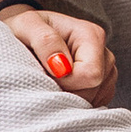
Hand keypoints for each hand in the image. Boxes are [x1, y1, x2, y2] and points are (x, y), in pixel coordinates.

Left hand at [0, 2, 117, 107]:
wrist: (24, 36)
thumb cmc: (25, 29)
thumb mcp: (26, 25)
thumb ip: (45, 41)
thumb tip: (63, 68)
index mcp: (91, 35)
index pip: (90, 74)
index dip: (65, 81)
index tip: (46, 73)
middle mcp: (104, 53)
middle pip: (92, 90)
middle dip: (65, 90)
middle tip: (44, 76)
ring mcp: (106, 72)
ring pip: (93, 100)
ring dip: (67, 96)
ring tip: (50, 80)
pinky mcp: (102, 88)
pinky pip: (93, 106)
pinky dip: (72, 103)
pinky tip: (58, 88)